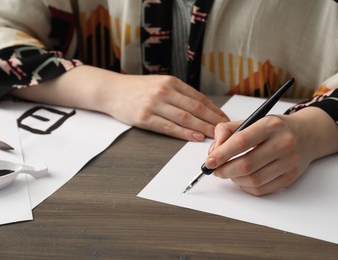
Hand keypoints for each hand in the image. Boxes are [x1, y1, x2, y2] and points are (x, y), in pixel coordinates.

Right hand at [12, 66, 228, 140]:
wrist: (111, 90)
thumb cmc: (138, 89)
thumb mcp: (160, 83)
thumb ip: (179, 93)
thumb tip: (202, 108)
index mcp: (171, 82)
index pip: (199, 98)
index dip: (214, 110)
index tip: (225, 119)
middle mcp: (164, 91)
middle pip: (196, 108)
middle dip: (213, 121)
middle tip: (226, 130)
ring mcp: (154, 104)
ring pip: (185, 118)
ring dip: (203, 128)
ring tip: (216, 136)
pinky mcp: (144, 118)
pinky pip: (169, 127)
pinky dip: (184, 133)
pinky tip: (195, 137)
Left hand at [204, 107, 337, 195]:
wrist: (307, 135)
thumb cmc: (275, 128)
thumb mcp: (252, 120)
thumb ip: (228, 131)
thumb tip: (213, 151)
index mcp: (271, 125)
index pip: (241, 141)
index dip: (222, 154)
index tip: (209, 161)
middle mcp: (283, 143)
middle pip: (246, 165)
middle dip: (224, 170)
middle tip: (215, 170)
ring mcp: (289, 162)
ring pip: (253, 180)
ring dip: (234, 179)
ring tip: (229, 172)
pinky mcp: (291, 177)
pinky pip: (262, 189)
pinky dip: (246, 187)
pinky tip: (242, 179)